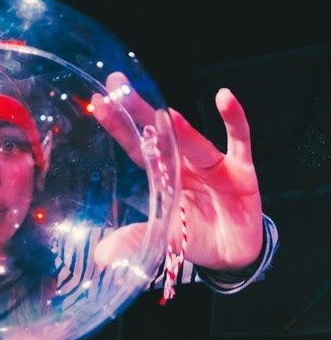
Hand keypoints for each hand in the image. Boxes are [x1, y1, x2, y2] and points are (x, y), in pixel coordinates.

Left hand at [92, 72, 262, 271]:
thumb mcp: (163, 239)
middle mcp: (184, 163)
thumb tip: (100, 256)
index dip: (118, 127)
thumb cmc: (194, 236)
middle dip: (138, 110)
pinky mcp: (241, 171)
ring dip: (181, 128)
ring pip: (194, 141)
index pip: (136, 146)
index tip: (97, 103)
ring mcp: (213, 164)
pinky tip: (226, 98)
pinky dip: (234, 121)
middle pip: (160, 134)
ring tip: (165, 114)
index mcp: (163, 175)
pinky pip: (239, 141)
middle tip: (117, 83)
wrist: (234, 253)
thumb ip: (135, 240)